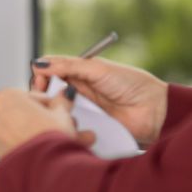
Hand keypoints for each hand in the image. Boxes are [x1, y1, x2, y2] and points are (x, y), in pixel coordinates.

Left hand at [0, 88, 80, 158]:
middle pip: (27, 116)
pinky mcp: (1, 158)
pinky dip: (38, 148)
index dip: (51, 104)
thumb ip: (62, 102)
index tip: (61, 109)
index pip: (32, 96)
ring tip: (73, 142)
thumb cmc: (48, 139)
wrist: (44, 171)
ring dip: (49, 136)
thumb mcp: (61, 114)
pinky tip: (60, 153)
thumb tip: (64, 98)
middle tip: (67, 125)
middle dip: (50, 122)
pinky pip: (23, 148)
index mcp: (5, 98)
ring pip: (26, 133)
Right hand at [30, 55, 168, 146]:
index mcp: (79, 71)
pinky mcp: (88, 127)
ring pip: (56, 110)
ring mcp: (82, 109)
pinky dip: (65, 125)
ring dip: (53, 110)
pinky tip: (69, 123)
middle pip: (48, 91)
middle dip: (41, 94)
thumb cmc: (130, 83)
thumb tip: (38, 64)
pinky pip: (70, 126)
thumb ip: (68, 66)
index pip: (49, 70)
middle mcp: (78, 89)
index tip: (39, 81)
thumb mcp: (97, 69)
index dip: (40, 74)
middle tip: (44, 98)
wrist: (154, 109)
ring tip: (59, 110)